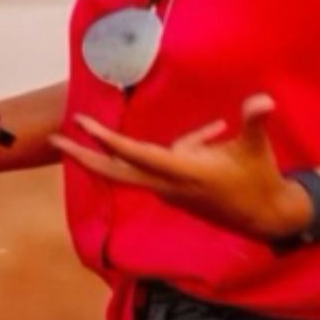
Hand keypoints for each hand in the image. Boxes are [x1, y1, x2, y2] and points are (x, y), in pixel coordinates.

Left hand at [49, 93, 309, 240]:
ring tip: (221, 137)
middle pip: (116, 171)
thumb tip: (264, 101)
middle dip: (84, 156)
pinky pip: (165, 161)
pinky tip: (218, 136)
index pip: (136, 154)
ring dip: (165, 146)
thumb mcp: (257, 148)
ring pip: (147, 161)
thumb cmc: (259, 180)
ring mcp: (169, 191)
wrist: (266, 218)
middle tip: (53, 139)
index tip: (81, 124)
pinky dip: (186, 145)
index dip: (107, 139)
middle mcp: (168, 184)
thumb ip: (254, 122)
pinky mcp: (175, 192)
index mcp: (182, 172)